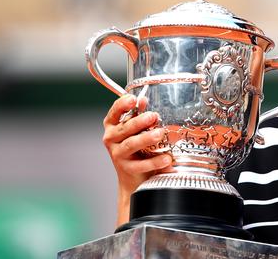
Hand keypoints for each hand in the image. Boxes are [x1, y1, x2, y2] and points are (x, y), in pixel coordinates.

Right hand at [102, 94, 171, 224]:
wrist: (135, 178)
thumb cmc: (138, 148)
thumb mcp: (138, 130)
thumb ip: (140, 115)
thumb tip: (144, 100)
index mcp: (113, 125)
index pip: (114, 112)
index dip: (122, 105)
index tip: (133, 99)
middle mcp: (111, 138)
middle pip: (124, 128)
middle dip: (139, 121)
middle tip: (153, 116)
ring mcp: (118, 154)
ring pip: (131, 144)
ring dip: (146, 138)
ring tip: (160, 134)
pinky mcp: (126, 169)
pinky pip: (140, 164)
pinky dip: (155, 161)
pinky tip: (166, 158)